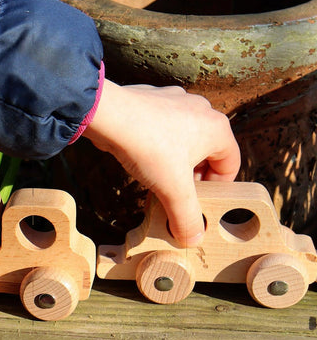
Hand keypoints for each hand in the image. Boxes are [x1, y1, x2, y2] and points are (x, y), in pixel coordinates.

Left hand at [83, 79, 240, 246]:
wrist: (109, 115)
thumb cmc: (148, 147)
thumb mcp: (172, 190)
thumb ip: (187, 217)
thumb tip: (193, 238)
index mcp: (217, 129)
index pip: (230, 165)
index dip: (215, 190)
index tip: (196, 203)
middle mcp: (202, 110)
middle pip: (207, 153)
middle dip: (192, 177)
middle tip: (175, 194)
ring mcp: (177, 101)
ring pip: (184, 140)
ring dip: (174, 162)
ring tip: (156, 179)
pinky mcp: (154, 100)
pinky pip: (163, 128)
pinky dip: (157, 145)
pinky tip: (141, 157)